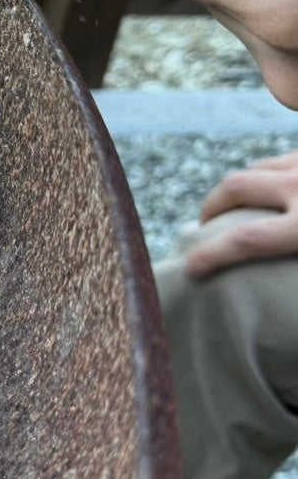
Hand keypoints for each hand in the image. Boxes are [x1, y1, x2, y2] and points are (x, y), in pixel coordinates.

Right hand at [185, 149, 297, 276]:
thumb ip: (293, 266)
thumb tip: (286, 320)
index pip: (246, 239)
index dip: (210, 255)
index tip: (191, 268)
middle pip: (237, 187)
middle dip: (212, 208)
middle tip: (206, 227)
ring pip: (259, 167)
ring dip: (241, 188)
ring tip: (242, 209)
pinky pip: (285, 158)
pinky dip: (272, 175)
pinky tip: (281, 191)